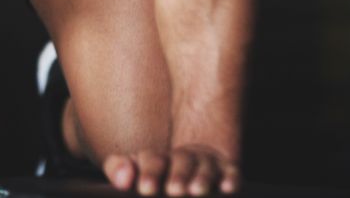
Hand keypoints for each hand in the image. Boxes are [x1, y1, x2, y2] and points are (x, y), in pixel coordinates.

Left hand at [102, 144, 239, 195]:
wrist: (188, 165)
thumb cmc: (155, 175)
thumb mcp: (134, 170)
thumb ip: (118, 169)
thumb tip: (123, 178)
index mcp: (158, 159)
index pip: (152, 160)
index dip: (149, 172)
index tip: (145, 189)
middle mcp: (183, 158)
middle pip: (181, 162)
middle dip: (178, 175)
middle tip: (174, 190)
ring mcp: (206, 164)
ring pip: (206, 168)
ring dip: (202, 179)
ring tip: (196, 191)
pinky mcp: (227, 172)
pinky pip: (231, 173)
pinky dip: (230, 178)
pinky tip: (226, 188)